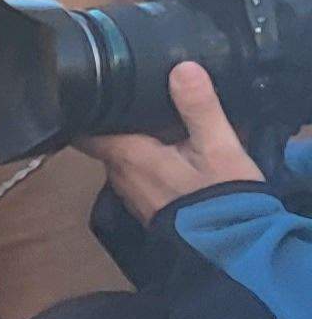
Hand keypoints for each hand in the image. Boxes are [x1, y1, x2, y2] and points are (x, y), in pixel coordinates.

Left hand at [83, 62, 265, 219]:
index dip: (85, 110)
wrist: (232, 249)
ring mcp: (131, 193)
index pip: (86, 130)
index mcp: (127, 157)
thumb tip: (181, 68)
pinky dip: (150, 158)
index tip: (89, 91)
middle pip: (107, 139)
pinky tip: (173, 148)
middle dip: (118, 119)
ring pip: (125, 156)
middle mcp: (119, 176)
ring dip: (137, 139)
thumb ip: (199, 108)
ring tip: (159, 118)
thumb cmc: (222, 198)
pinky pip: (140, 172)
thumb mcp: (219, 147)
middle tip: (137, 95)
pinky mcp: (147, 204)